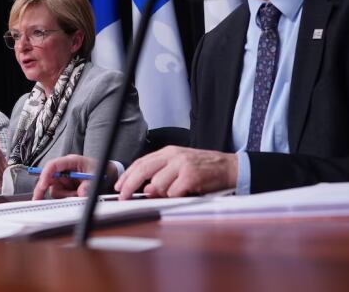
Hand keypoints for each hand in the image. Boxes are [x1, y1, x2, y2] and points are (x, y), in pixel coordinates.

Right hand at [32, 155, 96, 199]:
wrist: (106, 174)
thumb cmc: (99, 169)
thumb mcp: (96, 175)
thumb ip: (89, 184)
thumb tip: (81, 192)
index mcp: (71, 161)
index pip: (53, 165)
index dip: (45, 175)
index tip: (42, 186)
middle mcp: (64, 169)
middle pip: (47, 178)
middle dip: (42, 189)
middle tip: (37, 198)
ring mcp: (63, 179)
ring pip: (54, 190)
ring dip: (65, 195)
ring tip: (78, 194)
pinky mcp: (65, 187)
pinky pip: (60, 195)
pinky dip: (67, 198)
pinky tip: (75, 196)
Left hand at [114, 146, 237, 199]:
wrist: (229, 167)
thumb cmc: (204, 169)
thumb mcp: (180, 167)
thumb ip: (162, 175)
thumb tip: (145, 190)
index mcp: (169, 152)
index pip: (141, 162)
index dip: (127, 176)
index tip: (119, 187)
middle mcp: (174, 156)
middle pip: (143, 170)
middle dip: (130, 185)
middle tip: (123, 197)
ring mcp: (182, 165)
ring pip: (157, 185)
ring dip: (162, 193)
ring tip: (175, 191)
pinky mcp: (190, 177)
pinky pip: (173, 192)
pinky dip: (176, 196)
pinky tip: (185, 192)